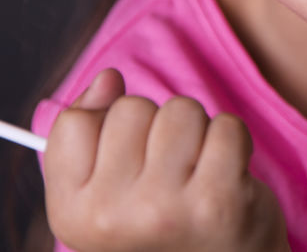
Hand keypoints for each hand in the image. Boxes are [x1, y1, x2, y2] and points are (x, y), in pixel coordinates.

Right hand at [44, 69, 288, 251]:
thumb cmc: (165, 226)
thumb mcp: (109, 192)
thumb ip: (93, 132)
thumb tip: (107, 79)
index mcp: (73, 213)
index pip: (74, 121)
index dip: (106, 128)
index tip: (128, 161)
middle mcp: (110, 215)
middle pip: (130, 108)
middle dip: (156, 129)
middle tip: (171, 176)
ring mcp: (164, 209)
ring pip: (180, 110)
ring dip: (197, 133)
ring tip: (199, 175)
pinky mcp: (218, 201)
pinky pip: (226, 127)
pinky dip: (234, 144)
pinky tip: (228, 179)